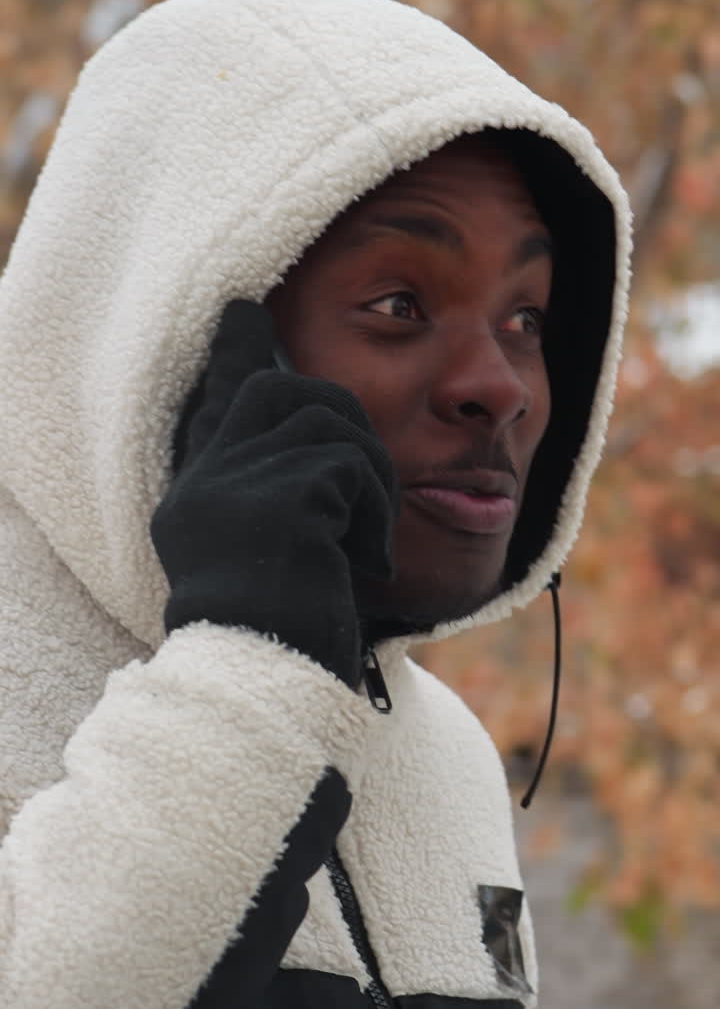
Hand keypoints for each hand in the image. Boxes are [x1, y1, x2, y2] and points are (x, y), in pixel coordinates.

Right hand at [151, 301, 397, 688]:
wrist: (269, 693)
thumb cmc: (283, 643)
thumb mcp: (276, 562)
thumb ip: (284, 500)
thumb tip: (327, 457)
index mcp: (197, 500)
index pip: (216, 406)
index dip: (235, 358)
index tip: (243, 314)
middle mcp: (204, 485)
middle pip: (274, 390)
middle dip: (336, 412)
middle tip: (364, 471)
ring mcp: (235, 488)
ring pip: (322, 417)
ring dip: (368, 470)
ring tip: (370, 535)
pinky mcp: (279, 500)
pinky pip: (349, 465)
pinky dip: (374, 509)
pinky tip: (369, 562)